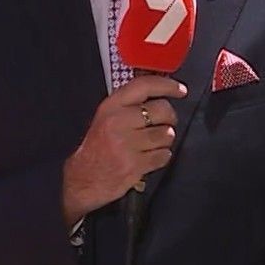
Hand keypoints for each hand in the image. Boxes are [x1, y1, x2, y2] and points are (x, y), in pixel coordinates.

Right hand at [62, 75, 186, 223]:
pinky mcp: (135, 165)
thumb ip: (129, 104)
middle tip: (163, 124)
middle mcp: (118, 122)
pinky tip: (149, 157)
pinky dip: (162, 156)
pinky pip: (164, 155)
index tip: (180, 90)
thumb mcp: (105, 118)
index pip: (145, 86)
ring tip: (152, 144)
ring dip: (165, 140)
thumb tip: (160, 95)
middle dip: (169, 118)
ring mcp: (127, 144)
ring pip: (166, 134)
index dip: (167, 85)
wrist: (83, 178)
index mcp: (111, 107)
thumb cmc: (97, 147)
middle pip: (162, 110)